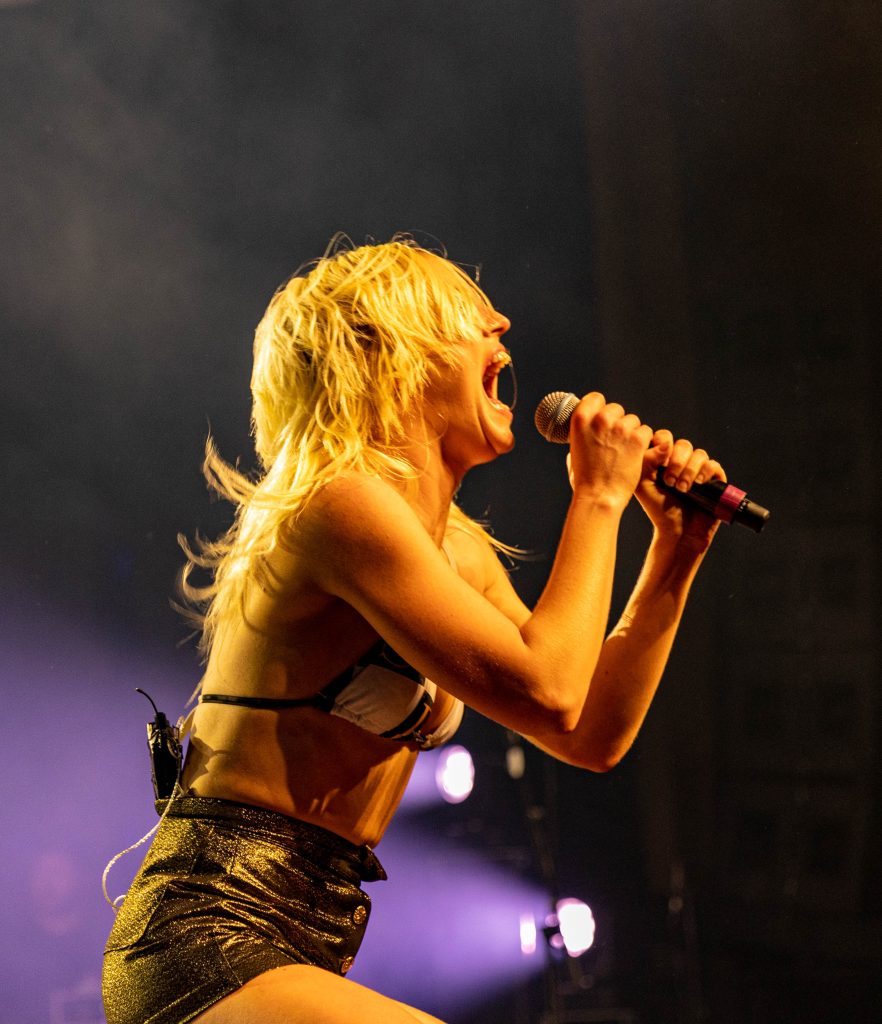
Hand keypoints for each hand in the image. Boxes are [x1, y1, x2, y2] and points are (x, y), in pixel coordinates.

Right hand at [565, 393, 653, 509]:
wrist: (599, 496)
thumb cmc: (584, 479)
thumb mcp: (573, 451)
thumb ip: (582, 435)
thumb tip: (587, 429)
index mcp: (580, 419)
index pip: (596, 398)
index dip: (600, 407)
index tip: (602, 416)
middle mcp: (600, 419)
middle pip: (616, 409)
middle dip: (617, 422)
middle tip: (614, 442)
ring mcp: (620, 428)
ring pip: (632, 420)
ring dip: (631, 433)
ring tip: (623, 453)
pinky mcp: (637, 438)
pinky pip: (645, 431)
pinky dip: (643, 442)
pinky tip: (634, 456)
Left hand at [636, 430, 726, 546]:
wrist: (677, 531)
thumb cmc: (658, 509)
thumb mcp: (643, 484)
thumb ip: (645, 461)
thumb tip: (663, 443)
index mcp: (663, 460)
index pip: (664, 438)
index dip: (663, 444)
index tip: (659, 462)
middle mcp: (682, 462)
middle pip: (683, 444)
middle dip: (676, 462)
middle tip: (669, 482)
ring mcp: (698, 469)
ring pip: (698, 454)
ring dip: (689, 470)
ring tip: (682, 489)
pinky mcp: (714, 479)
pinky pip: (713, 464)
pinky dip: (704, 472)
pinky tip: (697, 484)